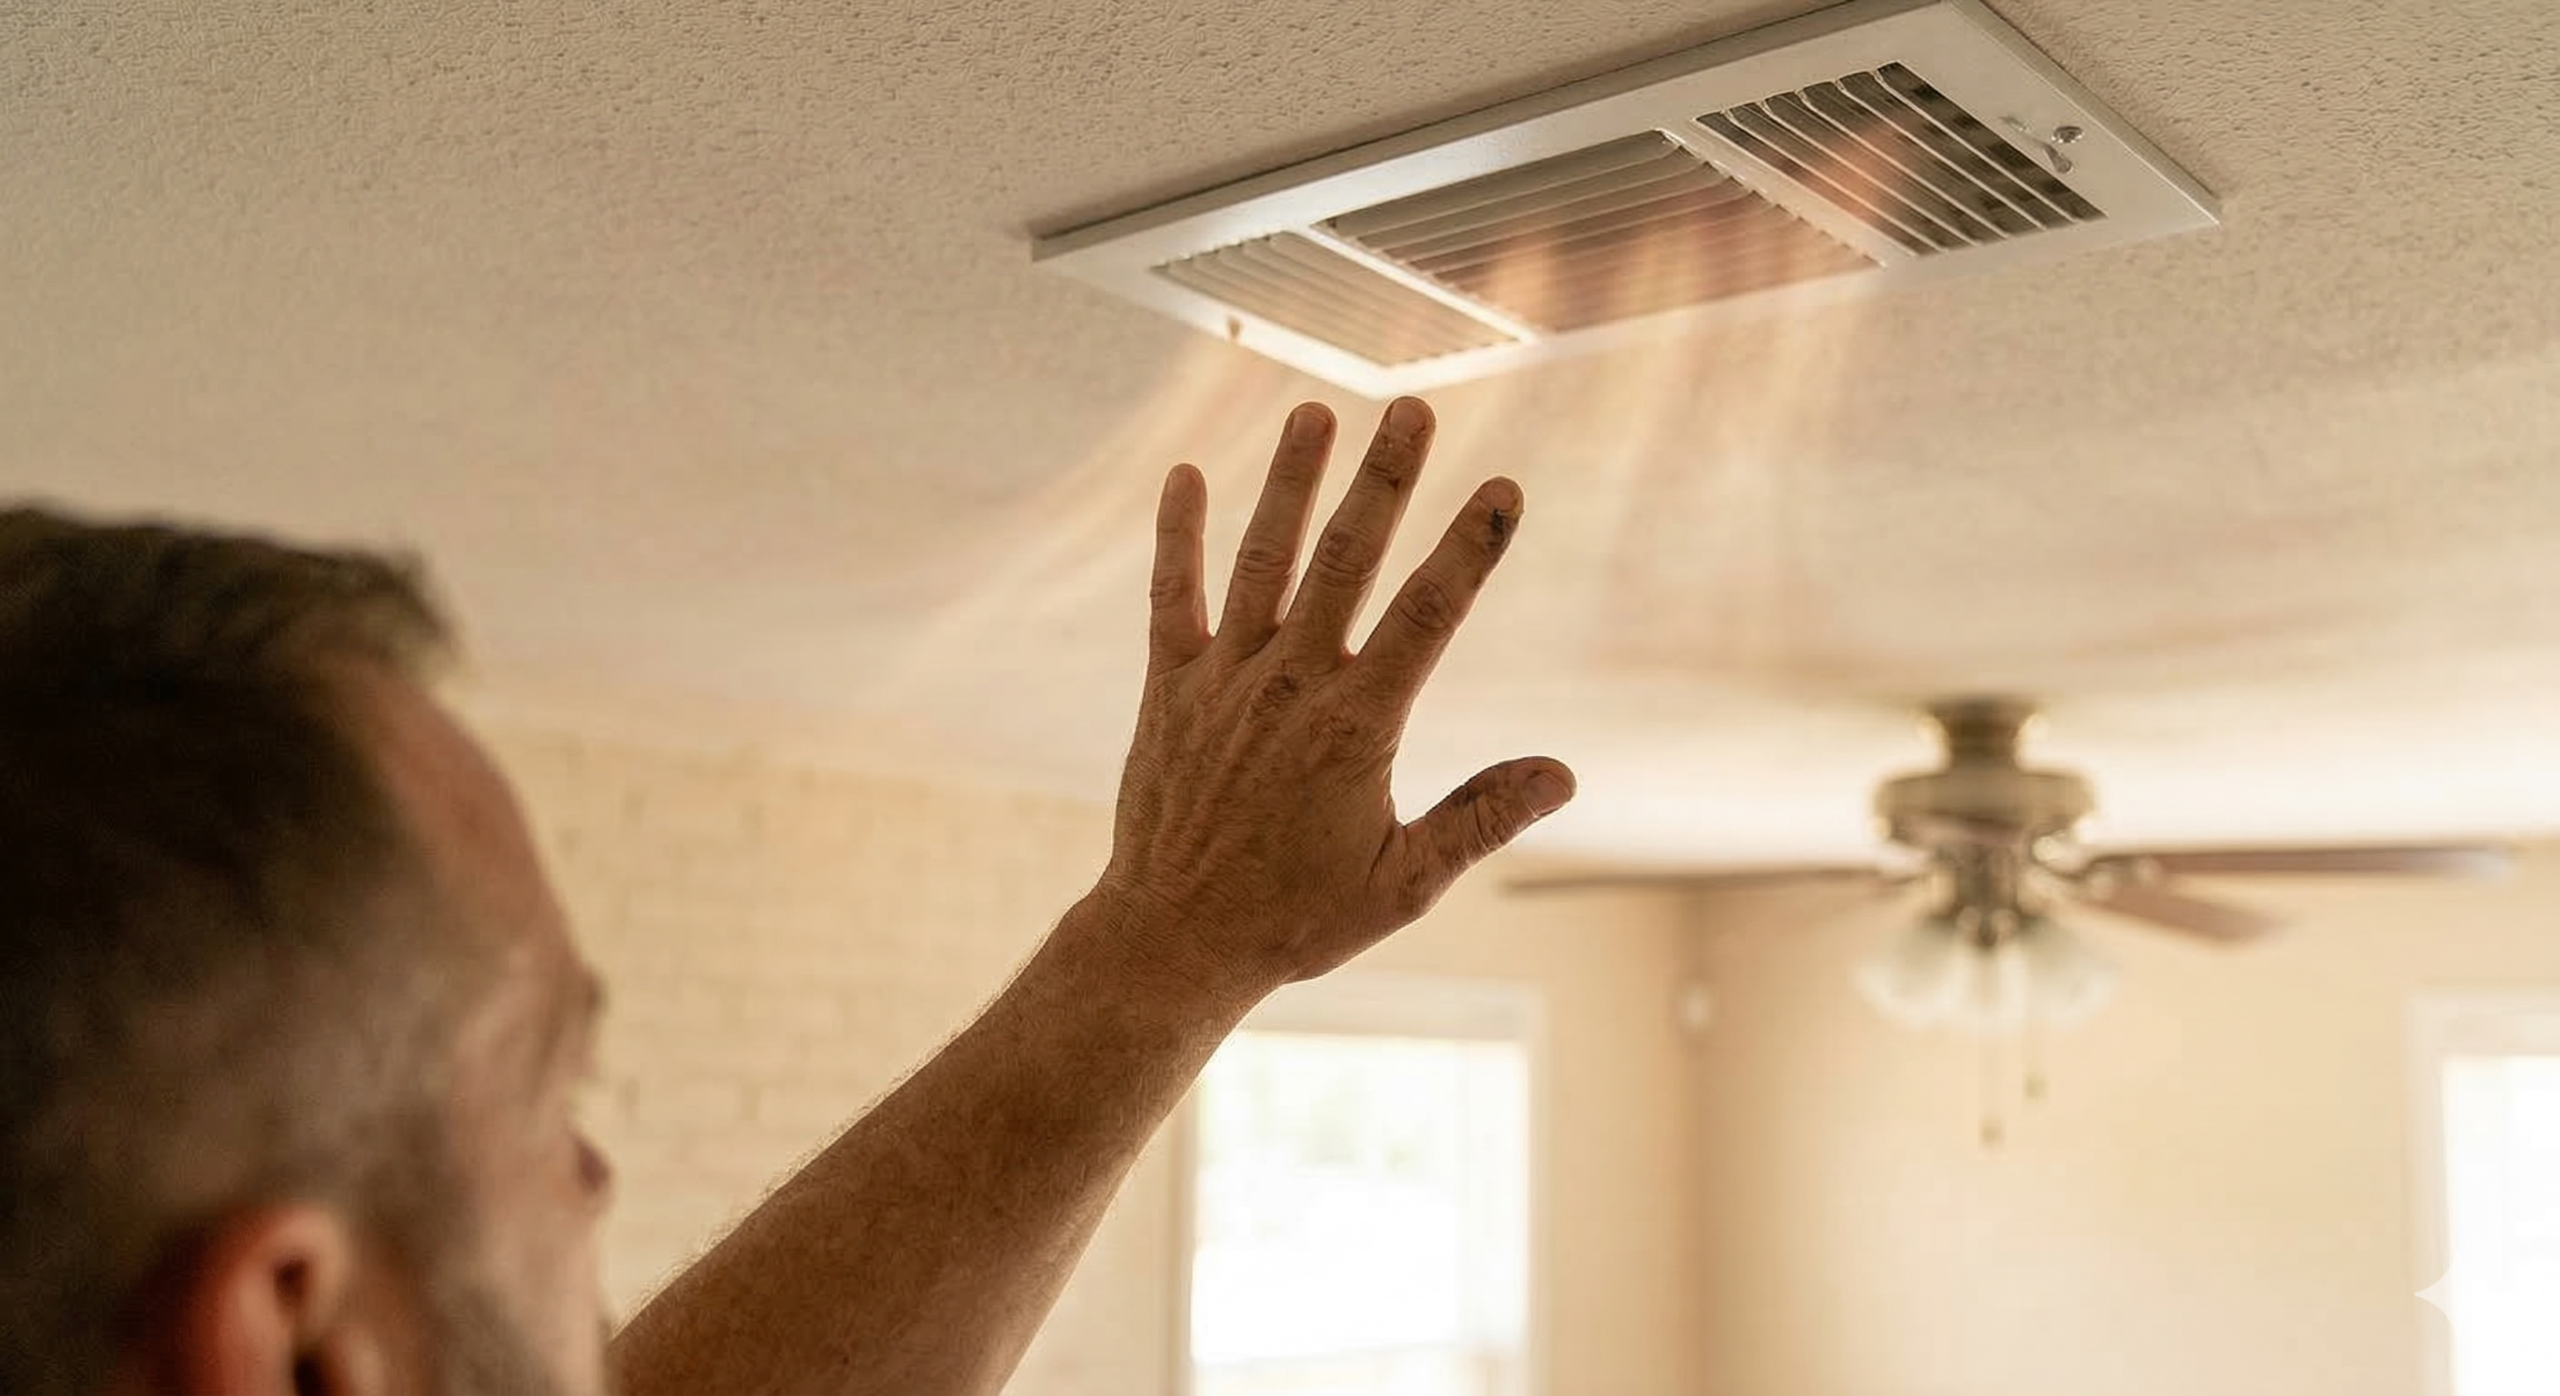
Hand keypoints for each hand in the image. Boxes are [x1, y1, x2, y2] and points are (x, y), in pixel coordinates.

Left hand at [1091, 396, 1574, 1004]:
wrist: (1174, 941)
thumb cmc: (1296, 919)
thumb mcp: (1405, 883)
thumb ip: (1480, 818)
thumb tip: (1563, 774)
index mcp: (1357, 727)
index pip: (1429, 617)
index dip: (1470, 548)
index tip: (1505, 488)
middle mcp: (1291, 686)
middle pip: (1346, 561)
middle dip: (1384, 481)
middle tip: (1412, 409)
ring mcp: (1225, 681)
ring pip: (1263, 562)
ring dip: (1290, 484)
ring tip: (1312, 413)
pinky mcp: (1169, 689)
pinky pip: (1172, 598)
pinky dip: (1176, 538)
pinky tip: (1183, 477)